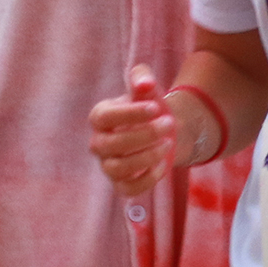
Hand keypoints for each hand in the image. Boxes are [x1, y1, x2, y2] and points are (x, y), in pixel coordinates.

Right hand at [90, 66, 179, 193]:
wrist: (164, 130)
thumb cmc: (151, 107)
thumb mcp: (148, 88)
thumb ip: (142, 78)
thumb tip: (143, 83)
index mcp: (100, 117)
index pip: (104, 118)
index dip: (129, 114)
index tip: (155, 107)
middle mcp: (99, 143)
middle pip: (111, 144)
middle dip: (144, 134)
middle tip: (168, 123)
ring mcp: (108, 165)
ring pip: (118, 168)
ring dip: (146, 157)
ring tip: (168, 143)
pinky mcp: (122, 184)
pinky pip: (129, 189)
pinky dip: (148, 179)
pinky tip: (163, 164)